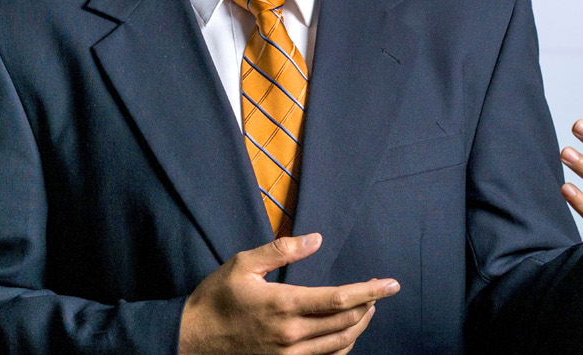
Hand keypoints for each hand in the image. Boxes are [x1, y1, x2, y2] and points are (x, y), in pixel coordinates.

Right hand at [178, 233, 399, 354]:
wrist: (191, 340)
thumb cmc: (216, 298)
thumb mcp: (243, 264)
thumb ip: (281, 250)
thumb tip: (316, 239)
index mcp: (284, 304)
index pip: (340, 299)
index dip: (371, 291)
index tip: (391, 283)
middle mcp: (292, 334)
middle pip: (347, 323)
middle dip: (369, 306)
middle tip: (380, 291)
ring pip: (340, 345)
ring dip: (360, 326)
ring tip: (367, 309)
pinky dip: (343, 348)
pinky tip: (346, 334)